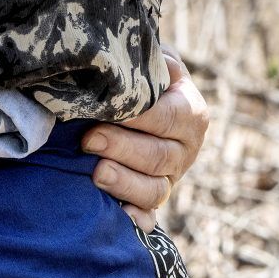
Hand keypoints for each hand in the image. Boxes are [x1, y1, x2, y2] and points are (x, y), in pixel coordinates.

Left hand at [83, 49, 209, 229]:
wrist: (132, 99)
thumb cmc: (135, 74)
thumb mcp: (147, 59)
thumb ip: (145, 58)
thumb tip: (134, 58)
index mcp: (190, 112)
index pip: (168, 117)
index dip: (136, 117)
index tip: (102, 111)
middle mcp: (185, 149)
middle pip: (159, 157)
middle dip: (122, 149)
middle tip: (88, 140)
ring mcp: (170, 178)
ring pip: (154, 190)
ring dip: (124, 184)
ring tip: (96, 174)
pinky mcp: (152, 200)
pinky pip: (149, 217)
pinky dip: (136, 219)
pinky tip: (118, 215)